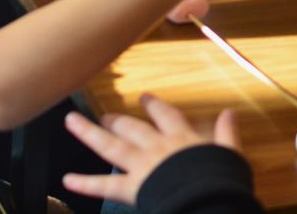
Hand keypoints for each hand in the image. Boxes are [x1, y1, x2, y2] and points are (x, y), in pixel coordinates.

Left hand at [62, 95, 241, 203]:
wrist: (206, 200)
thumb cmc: (219, 179)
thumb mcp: (228, 154)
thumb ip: (226, 133)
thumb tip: (230, 112)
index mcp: (181, 139)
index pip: (165, 115)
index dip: (153, 105)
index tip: (144, 97)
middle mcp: (157, 147)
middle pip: (133, 128)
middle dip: (117, 120)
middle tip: (104, 116)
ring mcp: (141, 166)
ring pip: (110, 147)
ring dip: (89, 133)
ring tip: (72, 122)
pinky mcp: (132, 188)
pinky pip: (104, 186)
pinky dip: (85, 184)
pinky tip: (67, 180)